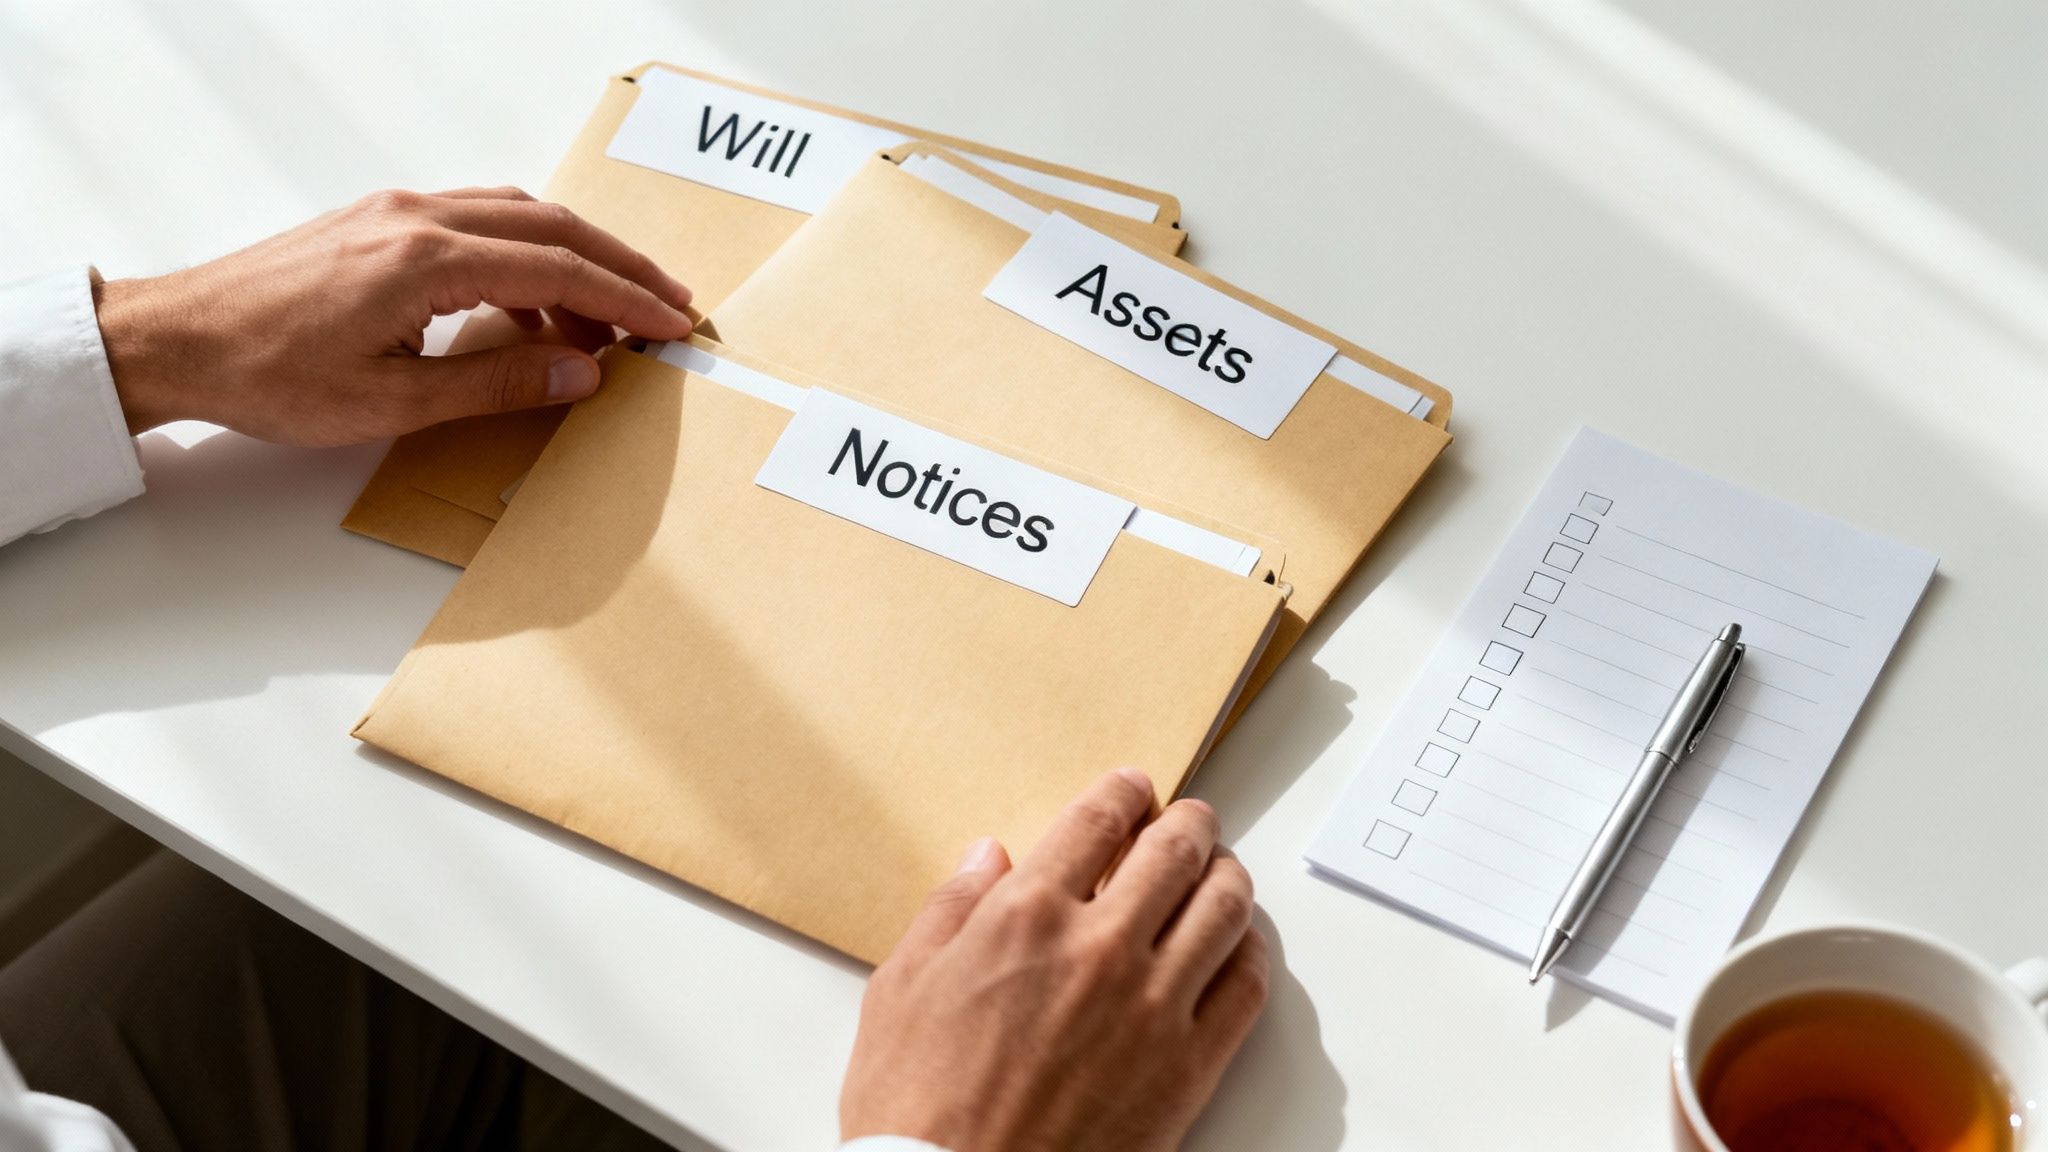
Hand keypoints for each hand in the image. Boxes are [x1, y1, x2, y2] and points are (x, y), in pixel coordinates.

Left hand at [93, 187, 693, 445]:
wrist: (178, 339)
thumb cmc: (269, 376)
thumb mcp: (394, 403)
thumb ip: (498, 383)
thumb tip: (582, 373)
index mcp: (427, 260)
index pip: (558, 271)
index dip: (626, 299)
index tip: (673, 324)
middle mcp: (417, 217)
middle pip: (552, 228)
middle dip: (620, 267)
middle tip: (670, 305)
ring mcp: (396, 210)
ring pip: (517, 215)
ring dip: (574, 259)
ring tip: (608, 320)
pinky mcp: (378, 220)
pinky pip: (477, 221)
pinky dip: (524, 255)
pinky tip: (530, 309)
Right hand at [840, 769, 1268, 1151]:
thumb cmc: (918, 1108)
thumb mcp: (900, 989)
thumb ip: (950, 910)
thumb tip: (987, 858)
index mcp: (1025, 918)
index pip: (1096, 822)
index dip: (1121, 792)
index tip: (1130, 788)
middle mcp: (1099, 949)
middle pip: (1175, 851)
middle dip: (1188, 823)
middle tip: (1189, 819)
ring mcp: (1152, 1008)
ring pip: (1225, 908)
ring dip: (1227, 876)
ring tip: (1220, 873)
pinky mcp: (1187, 1067)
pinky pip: (1246, 988)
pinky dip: (1250, 952)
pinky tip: (1237, 947)